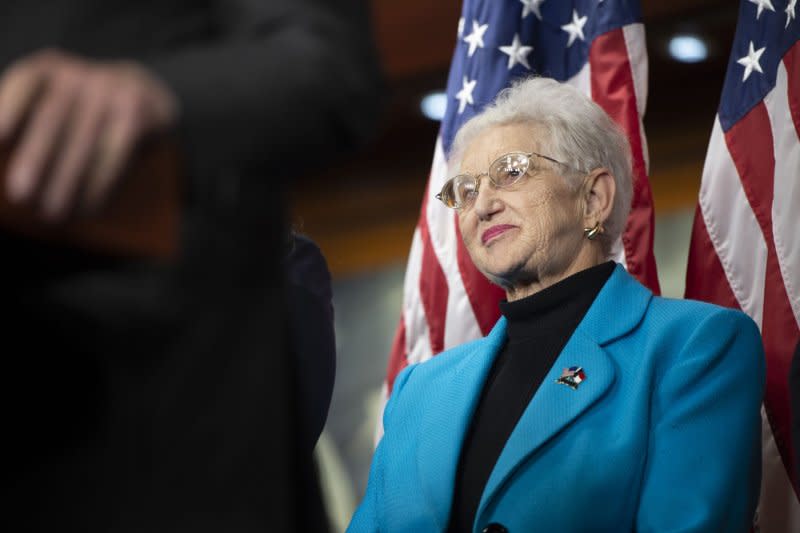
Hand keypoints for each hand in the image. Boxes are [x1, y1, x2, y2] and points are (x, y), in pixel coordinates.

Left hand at [0, 49, 177, 218]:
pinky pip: (115, 153)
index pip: (25, 83)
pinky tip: (89, 207)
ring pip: (85, 140)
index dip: (10, 108)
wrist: (147, 91)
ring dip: (68, 180)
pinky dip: (100, 183)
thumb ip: (29, 122)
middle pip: (53, 117)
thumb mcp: (56, 99)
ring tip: (53, 213)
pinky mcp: (136, 112)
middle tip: (20, 195)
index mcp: (49, 68)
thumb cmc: (85, 109)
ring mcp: (112, 90)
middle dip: (35, 159)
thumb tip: (8, 156)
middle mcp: (80, 75)